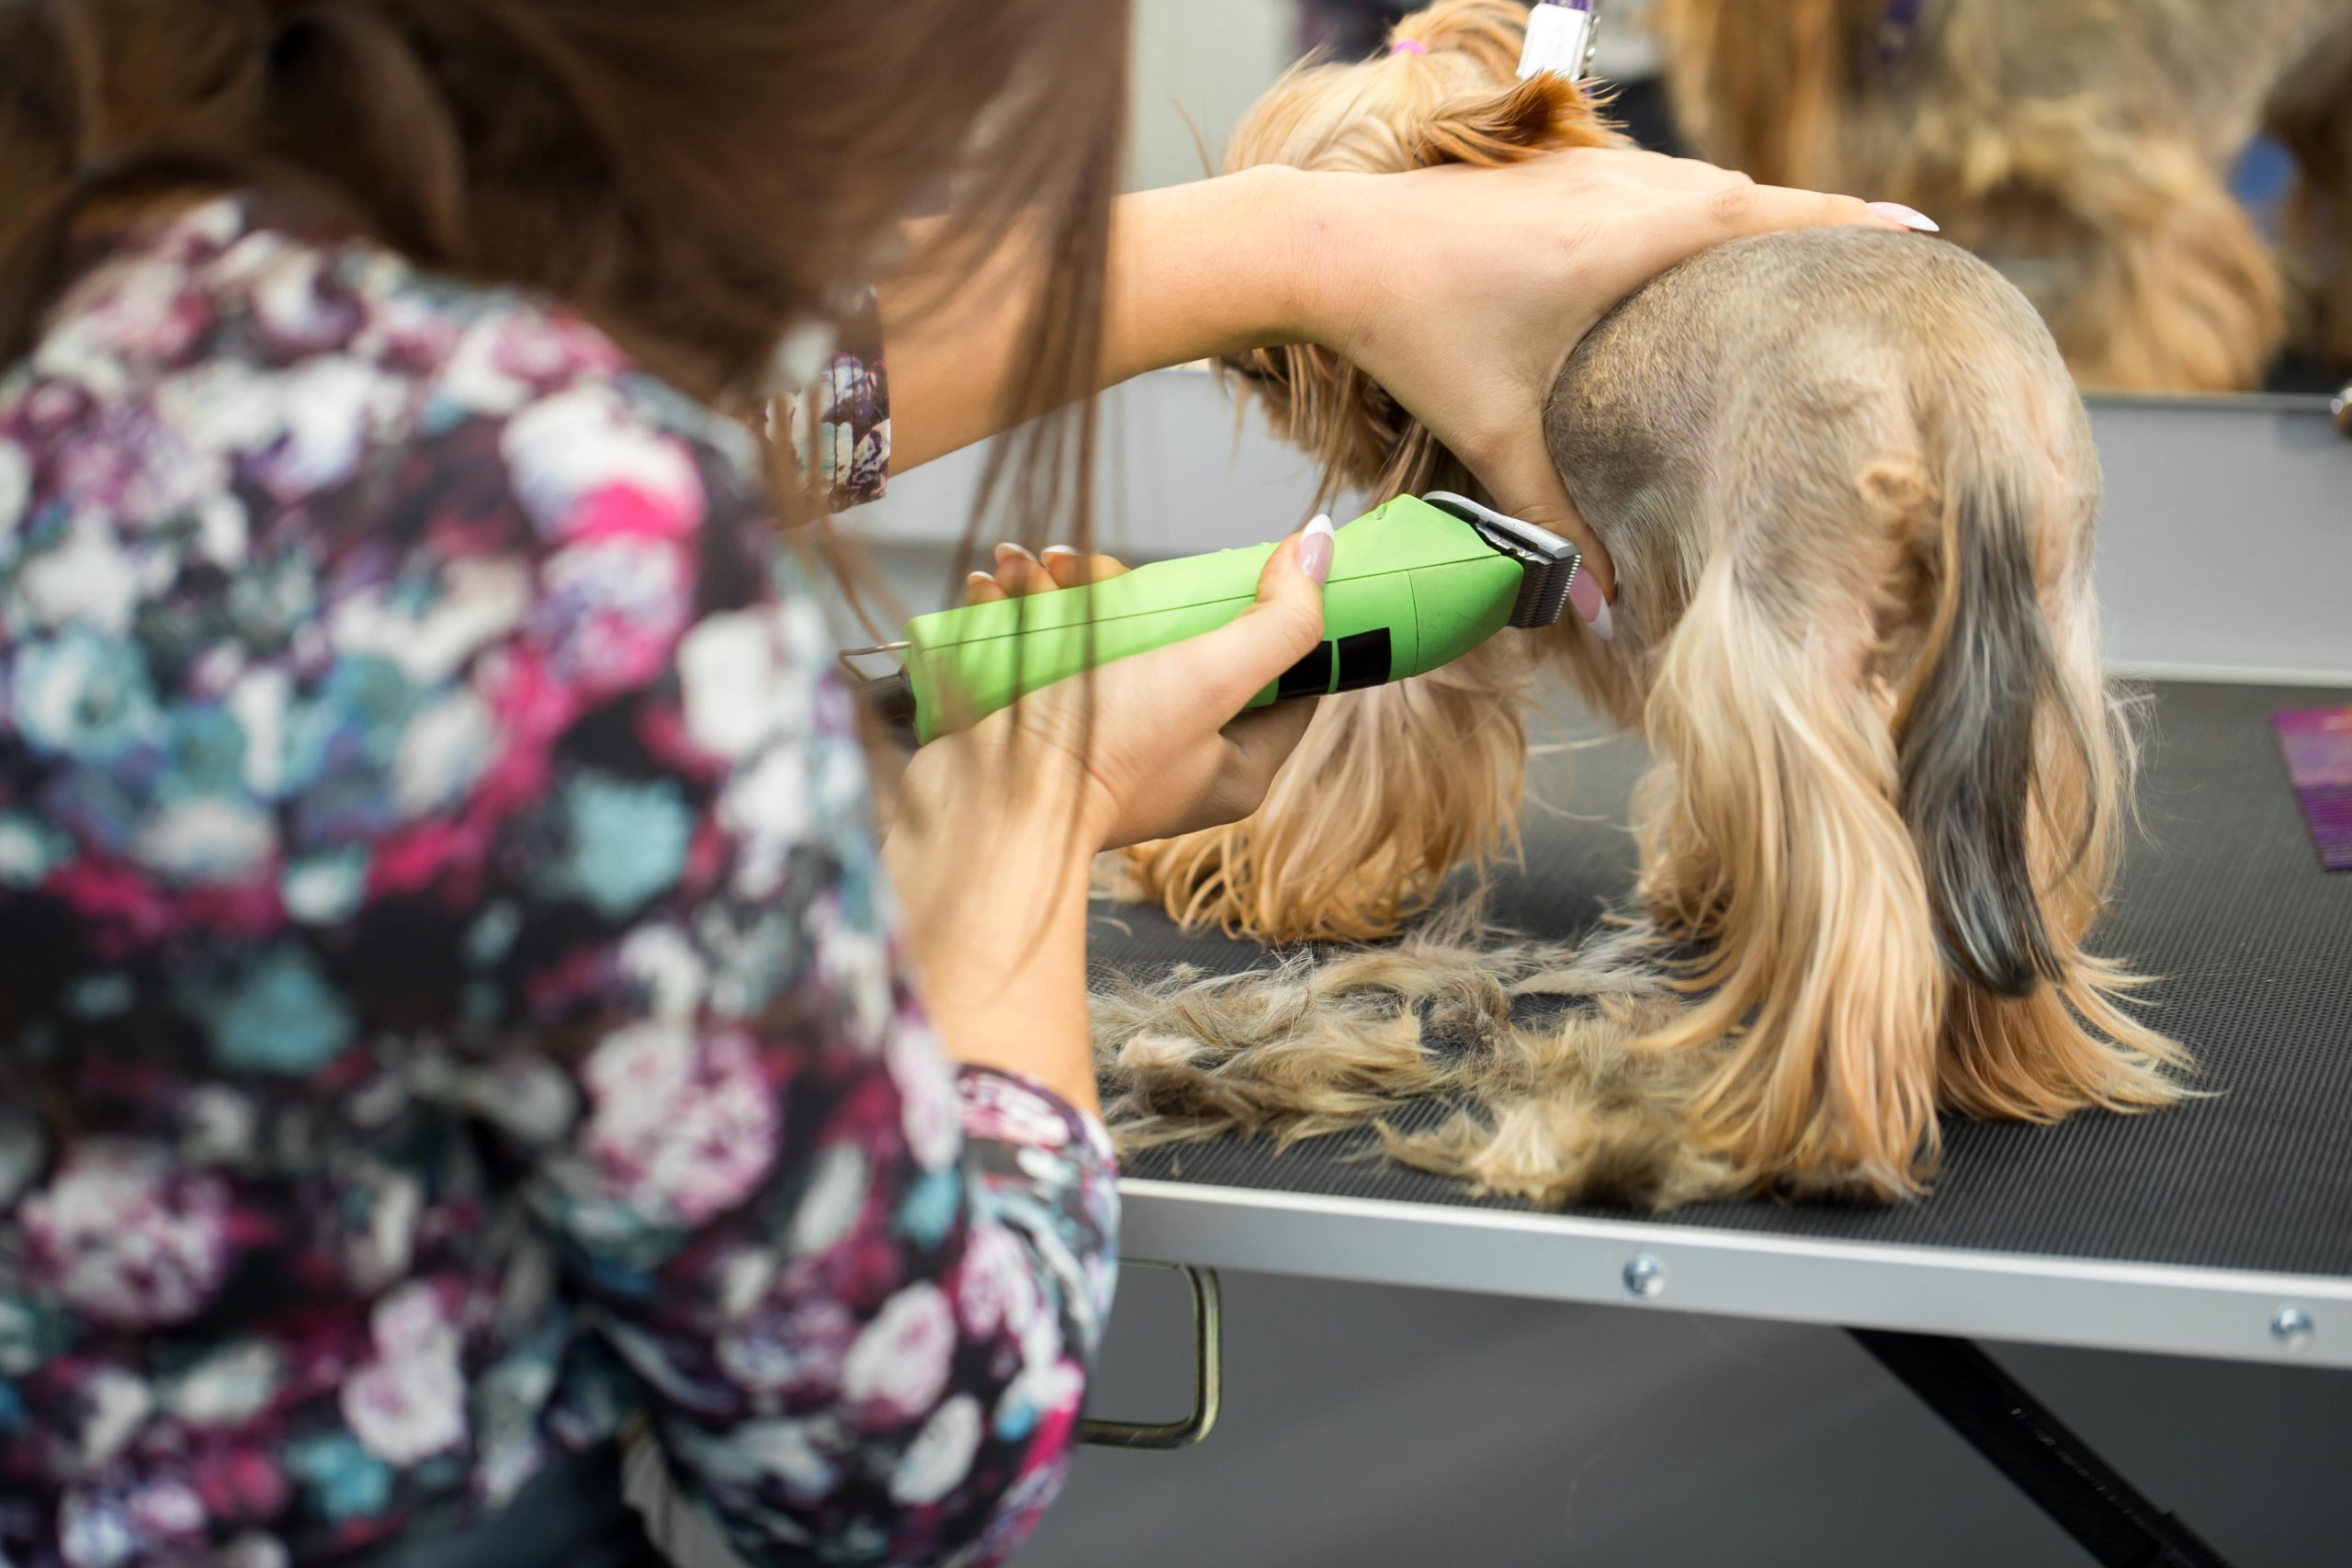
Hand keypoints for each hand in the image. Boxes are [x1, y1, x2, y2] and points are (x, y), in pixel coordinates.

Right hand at [884, 527, 1330, 1110]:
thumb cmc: (1101, 754)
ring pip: (1112, 638)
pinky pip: (1053, 652)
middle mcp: (1180, 757)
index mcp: (1237, 763)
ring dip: (1066, 589)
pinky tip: (998, 588)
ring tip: (1028, 568)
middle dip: (1138, 589)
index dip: (1275, 614)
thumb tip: (1321, 543)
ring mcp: (1111, 743)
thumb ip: (1280, 619)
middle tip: (1092, 568)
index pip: (1287, 678)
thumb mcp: (1211, 676)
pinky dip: (1026, 613)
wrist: (981, 810)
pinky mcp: (1051, 728)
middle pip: (1189, 642)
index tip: (1249, 563)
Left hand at [1285, 152, 1919, 605]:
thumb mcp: (1495, 434)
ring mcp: (1593, 174)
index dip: (1854, 223)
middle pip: (1755, 197)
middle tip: (1882, 267)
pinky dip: (1699, 211)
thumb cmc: (1415, 334)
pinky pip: (1658, 185)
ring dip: (1758, 216)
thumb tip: (1601, 611)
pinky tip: (1703, 253)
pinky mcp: (1560, 177)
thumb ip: (1554, 521)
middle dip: (1822, 225)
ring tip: (1811, 263)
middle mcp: (1626, 192)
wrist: (1329, 249)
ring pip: (1705, 186)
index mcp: (1633, 238)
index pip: (1775, 216)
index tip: (1927, 235)